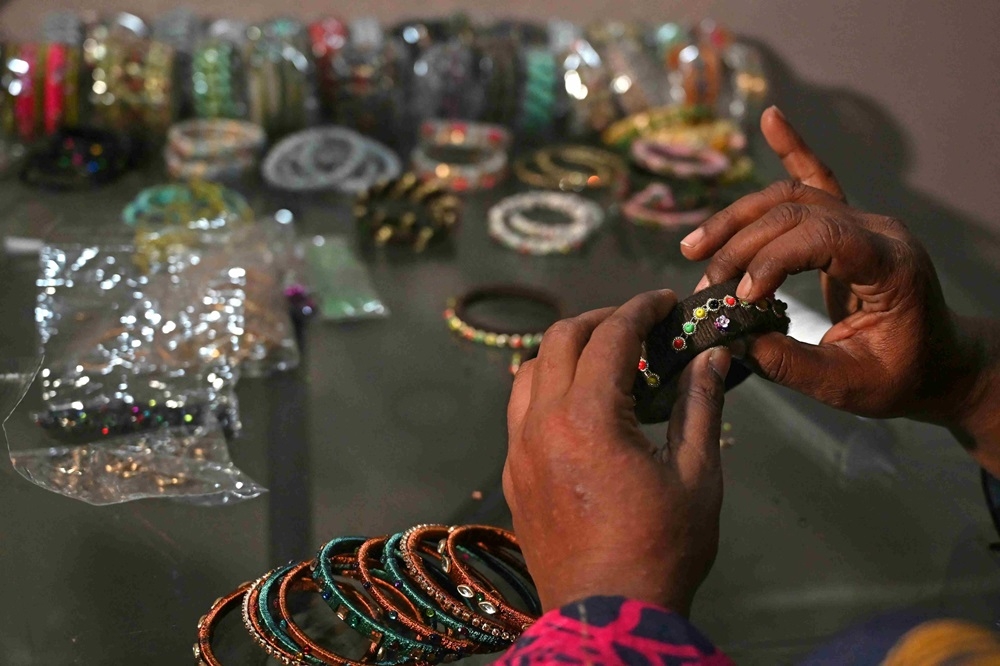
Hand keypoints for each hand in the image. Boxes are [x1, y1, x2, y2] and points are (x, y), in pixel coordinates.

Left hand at [503, 289, 731, 614]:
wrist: (607, 614)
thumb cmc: (662, 550)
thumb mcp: (697, 476)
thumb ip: (701, 406)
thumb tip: (712, 357)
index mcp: (588, 418)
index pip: (609, 336)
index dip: (639, 308)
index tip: (664, 300)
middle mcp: (541, 424)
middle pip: (559, 340)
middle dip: (599, 320)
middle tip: (637, 324)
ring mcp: (519, 450)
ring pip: (529, 371)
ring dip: (565, 351)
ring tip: (604, 359)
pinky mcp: (513, 475)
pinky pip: (519, 410)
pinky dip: (547, 388)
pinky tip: (578, 405)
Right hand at [678, 107, 996, 466]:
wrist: (939, 363)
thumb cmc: (900, 377)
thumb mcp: (847, 385)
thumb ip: (790, 364)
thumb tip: (732, 338)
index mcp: (890, 266)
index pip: (822, 237)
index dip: (772, 259)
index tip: (739, 298)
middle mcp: (878, 230)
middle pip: (796, 212)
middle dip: (741, 244)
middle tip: (705, 285)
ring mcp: (864, 222)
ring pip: (792, 196)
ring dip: (739, 217)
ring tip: (695, 248)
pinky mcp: (848, 225)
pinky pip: (818, 179)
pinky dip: (792, 149)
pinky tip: (772, 119)